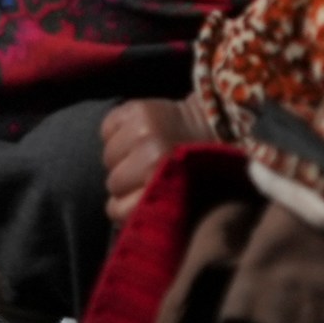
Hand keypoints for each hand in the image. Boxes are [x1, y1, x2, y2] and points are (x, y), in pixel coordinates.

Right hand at [101, 98, 218, 222]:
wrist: (216, 126)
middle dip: (126, 182)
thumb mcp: (181, 199)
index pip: (117, 209)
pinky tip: (136, 136)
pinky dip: (117, 133)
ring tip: (144, 154)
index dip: (126, 207)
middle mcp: (151, 153)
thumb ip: (150, 209)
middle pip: (112, 183)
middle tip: (147, 175)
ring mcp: (142, 129)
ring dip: (122, 158)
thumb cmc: (200, 169)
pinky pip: (107, 130)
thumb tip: (120, 214)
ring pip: (108, 157)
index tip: (140, 200)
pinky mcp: (135, 109)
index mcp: (165, 181)